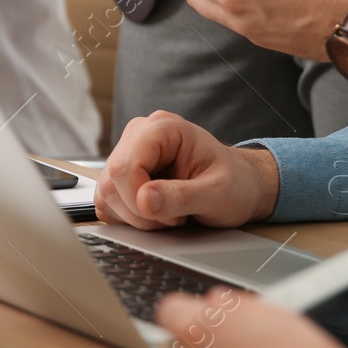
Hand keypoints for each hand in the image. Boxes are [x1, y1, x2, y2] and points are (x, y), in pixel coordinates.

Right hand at [96, 110, 278, 228]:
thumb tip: (144, 200)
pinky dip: (129, 218)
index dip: (139, 197)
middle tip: (175, 216)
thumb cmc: (235, 184)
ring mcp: (129, 155)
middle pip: (111, 181)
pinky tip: (156, 213)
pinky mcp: (123, 177)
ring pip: (106, 194)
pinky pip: (108, 203)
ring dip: (135, 216)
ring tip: (170, 213)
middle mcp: (140, 135)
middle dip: (140, 211)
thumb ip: (181, 196)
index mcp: (163, 129)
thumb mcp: (217, 193)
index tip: (171, 214)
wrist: (241, 187)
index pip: (125, 165)